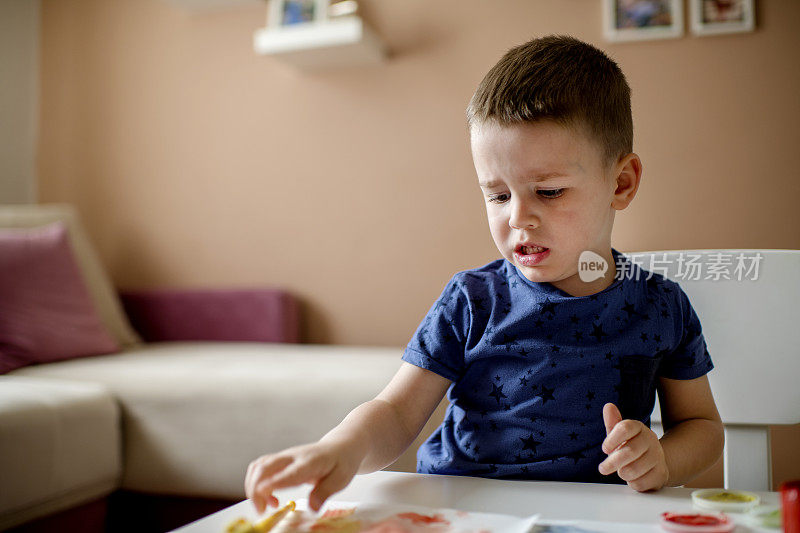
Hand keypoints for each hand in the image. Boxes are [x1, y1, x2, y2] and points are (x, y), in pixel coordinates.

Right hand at [245, 439, 361, 513]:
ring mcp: (284, 457)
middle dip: (256, 489)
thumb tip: (313, 508)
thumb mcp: (340, 479)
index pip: (289, 471)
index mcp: (309, 462)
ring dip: (254, 487)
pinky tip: (270, 498)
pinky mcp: (280, 460)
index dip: (275, 482)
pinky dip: (256, 484)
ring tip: (266, 506)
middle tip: (261, 510)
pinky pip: (260, 468)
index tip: (262, 492)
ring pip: (258, 466)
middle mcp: (293, 457)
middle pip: (265, 467)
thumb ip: (324, 492)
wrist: (340, 447)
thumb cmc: (341, 462)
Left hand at [598, 403, 668, 491]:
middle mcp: (650, 440)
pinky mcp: (661, 474)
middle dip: (613, 462)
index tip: (604, 449)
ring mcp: (658, 457)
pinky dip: (632, 483)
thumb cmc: (632, 446)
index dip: (612, 439)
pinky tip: (634, 478)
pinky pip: (641, 482)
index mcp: (638, 427)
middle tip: (603, 468)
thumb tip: (608, 406)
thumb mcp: (620, 434)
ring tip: (622, 471)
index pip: (625, 428)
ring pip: (634, 469)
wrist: (655, 462)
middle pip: (630, 451)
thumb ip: (613, 422)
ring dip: (622, 473)